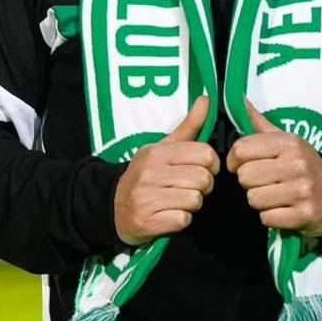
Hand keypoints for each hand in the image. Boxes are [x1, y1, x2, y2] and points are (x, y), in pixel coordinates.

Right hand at [113, 96, 217, 245]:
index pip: (204, 154)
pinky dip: (181, 220)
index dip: (210, 164)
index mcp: (157, 153)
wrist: (110, 205)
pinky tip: (169, 214)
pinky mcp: (148, 222)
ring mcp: (147, 198)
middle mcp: (150, 173)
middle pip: (203, 179)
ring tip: (178, 200)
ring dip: (192, 204)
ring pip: (195, 200)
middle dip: (203, 186)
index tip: (203, 169)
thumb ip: (189, 126)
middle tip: (190, 187)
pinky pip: (183, 220)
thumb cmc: (145, 175)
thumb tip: (206, 99)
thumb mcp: (163, 147)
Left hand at [226, 99, 321, 236]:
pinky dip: (271, 217)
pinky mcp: (304, 215)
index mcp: (289, 143)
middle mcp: (297, 164)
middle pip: (245, 176)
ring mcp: (302, 191)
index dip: (235, 160)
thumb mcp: (286, 140)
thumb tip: (238, 98)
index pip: (242, 149)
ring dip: (260, 201)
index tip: (241, 165)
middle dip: (249, 182)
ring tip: (274, 195)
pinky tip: (283, 209)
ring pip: (253, 199)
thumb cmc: (302, 164)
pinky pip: (267, 218)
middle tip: (264, 182)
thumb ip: (259, 123)